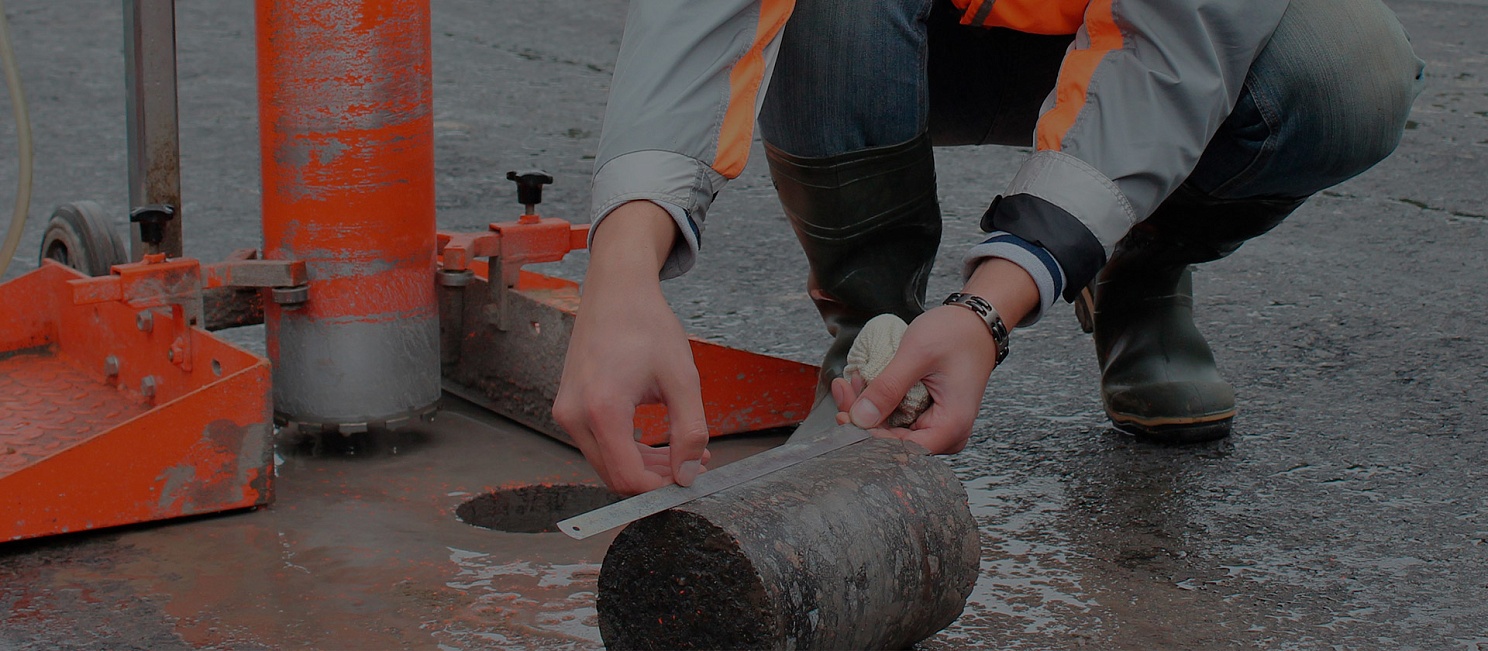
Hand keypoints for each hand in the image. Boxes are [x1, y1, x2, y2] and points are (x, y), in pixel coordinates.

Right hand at [552, 202, 709, 494]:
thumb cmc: (646, 325)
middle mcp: (574, 416)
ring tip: (684, 450)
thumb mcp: (682, 379)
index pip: (627, 477)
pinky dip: (628, 448)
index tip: (690, 479)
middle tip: (694, 463)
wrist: (615, 291)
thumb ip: (690, 431)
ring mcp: (566, 413)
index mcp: (601, 409)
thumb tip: (688, 475)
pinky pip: (599, 443)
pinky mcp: (568, 407)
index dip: (661, 488)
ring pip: (607, 462)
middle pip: (615, 475)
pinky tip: (659, 439)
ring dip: (645, 464)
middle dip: (656, 477)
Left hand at [832, 258, 1038, 452]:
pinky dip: (879, 403)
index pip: (902, 450)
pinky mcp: (929, 417)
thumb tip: (860, 418)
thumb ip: (888, 388)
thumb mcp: (916, 355)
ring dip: (868, 410)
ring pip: (892, 432)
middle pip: (895, 443)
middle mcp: (948, 434)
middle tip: (844, 389)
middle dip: (864, 419)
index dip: (869, 438)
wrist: (975, 322)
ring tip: (852, 382)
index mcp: (951, 425)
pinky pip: (898, 419)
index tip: (845, 415)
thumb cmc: (956, 334)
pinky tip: (864, 384)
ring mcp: (938, 427)